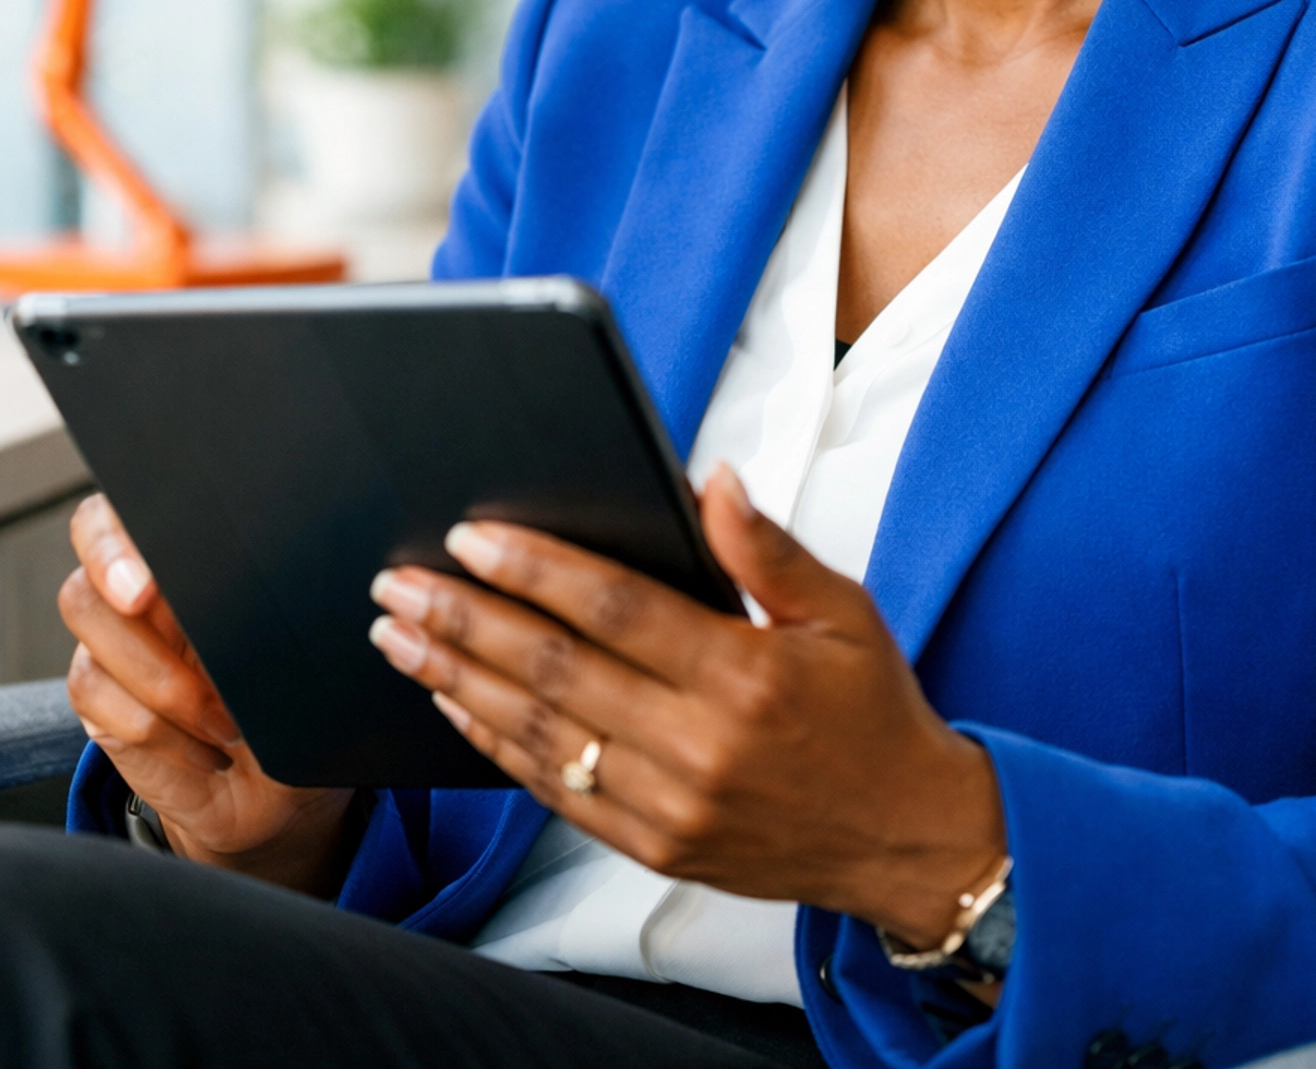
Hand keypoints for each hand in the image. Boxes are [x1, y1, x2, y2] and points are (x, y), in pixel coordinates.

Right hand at [60, 494, 355, 894]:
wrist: (274, 789)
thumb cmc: (292, 697)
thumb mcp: (296, 640)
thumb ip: (273, 597)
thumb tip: (286, 567)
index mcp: (183, 566)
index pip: (118, 518)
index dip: (114, 538)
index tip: (145, 580)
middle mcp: (137, 604)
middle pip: (86, 580)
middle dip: (115, 595)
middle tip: (148, 605)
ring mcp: (113, 656)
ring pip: (92, 644)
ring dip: (162, 682)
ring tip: (226, 718)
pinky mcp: (102, 710)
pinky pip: (101, 704)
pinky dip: (160, 730)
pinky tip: (208, 748)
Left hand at [369, 464, 1004, 945]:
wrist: (908, 839)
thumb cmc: (873, 711)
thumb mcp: (843, 612)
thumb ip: (767, 548)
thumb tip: (711, 479)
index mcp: (746, 674)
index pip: (616, 610)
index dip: (537, 570)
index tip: (471, 536)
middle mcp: (699, 744)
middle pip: (556, 673)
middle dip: (466, 621)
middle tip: (398, 584)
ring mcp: (670, 804)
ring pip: (539, 735)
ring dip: (458, 680)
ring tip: (400, 637)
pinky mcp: (655, 845)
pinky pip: (554, 792)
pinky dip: (493, 746)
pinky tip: (453, 703)